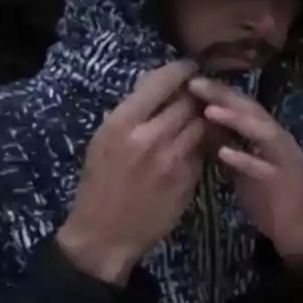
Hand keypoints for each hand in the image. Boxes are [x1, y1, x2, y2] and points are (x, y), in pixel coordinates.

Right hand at [57, 61, 204, 283]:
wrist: (104, 234)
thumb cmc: (98, 185)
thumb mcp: (103, 142)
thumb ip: (132, 116)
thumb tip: (159, 89)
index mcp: (121, 124)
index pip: (161, 82)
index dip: (181, 70)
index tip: (189, 67)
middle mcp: (149, 137)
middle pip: (188, 102)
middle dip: (195, 96)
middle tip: (198, 94)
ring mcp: (172, 159)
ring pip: (201, 124)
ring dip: (203, 119)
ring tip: (199, 119)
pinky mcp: (189, 179)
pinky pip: (203, 150)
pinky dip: (202, 144)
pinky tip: (196, 146)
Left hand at [188, 77, 302, 261]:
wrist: (300, 228)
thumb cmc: (269, 195)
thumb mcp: (244, 164)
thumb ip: (227, 143)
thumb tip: (198, 121)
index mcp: (267, 134)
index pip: (243, 105)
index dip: (218, 91)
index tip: (190, 79)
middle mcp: (279, 140)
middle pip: (253, 110)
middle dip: (224, 96)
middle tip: (196, 83)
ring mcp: (284, 159)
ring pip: (263, 132)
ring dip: (237, 120)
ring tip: (210, 111)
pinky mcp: (285, 182)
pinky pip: (263, 168)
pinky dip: (244, 158)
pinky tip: (224, 152)